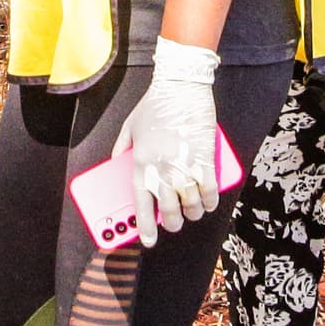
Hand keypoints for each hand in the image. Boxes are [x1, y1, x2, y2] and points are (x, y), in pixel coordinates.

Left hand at [130, 42, 224, 236]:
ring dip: (192, 213)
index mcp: (140, 164)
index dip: (146, 228)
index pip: (141, 206)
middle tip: (174, 223)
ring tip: (192, 212)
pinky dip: (209, 201)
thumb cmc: (154, 105)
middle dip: (172, 223)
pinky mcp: (205, 160)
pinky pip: (209, 191)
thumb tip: (115, 163)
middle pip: (170, 211)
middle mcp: (162, 169)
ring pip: (191, 205)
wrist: (181, 85)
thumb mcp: (130, 127)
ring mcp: (184, 166)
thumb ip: (121, 148)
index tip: (148, 240)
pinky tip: (208, 203)